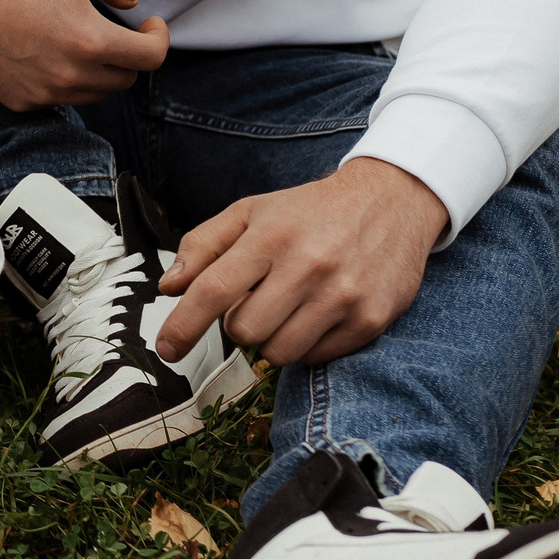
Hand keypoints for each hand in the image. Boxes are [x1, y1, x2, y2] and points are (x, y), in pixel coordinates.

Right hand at [0, 0, 167, 110]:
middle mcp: (71, 75)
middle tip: (117, 32)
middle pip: (125, 79)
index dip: (159, 40)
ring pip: (95, 93)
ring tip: (81, 42)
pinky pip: (60, 99)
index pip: (149, 58)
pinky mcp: (23, 102)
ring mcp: (46, 94)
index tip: (150, 26)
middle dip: (128, 55)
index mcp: (89, 40)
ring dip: (99, 71)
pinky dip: (66, 81)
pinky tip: (50, 54)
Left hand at [153, 157, 449, 367]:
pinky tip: (317, 313)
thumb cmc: (310, 210)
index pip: (214, 290)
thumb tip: (169, 287)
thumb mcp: (252, 211)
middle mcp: (308, 266)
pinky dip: (307, 345)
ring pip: (279, 353)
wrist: (392, 200)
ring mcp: (343, 295)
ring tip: (288, 307)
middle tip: (257, 301)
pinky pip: (317, 358)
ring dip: (272, 339)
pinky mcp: (371, 319)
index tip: (166, 348)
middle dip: (240, 324)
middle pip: (244, 331)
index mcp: (271, 236)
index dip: (183, 325)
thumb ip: (204, 245)